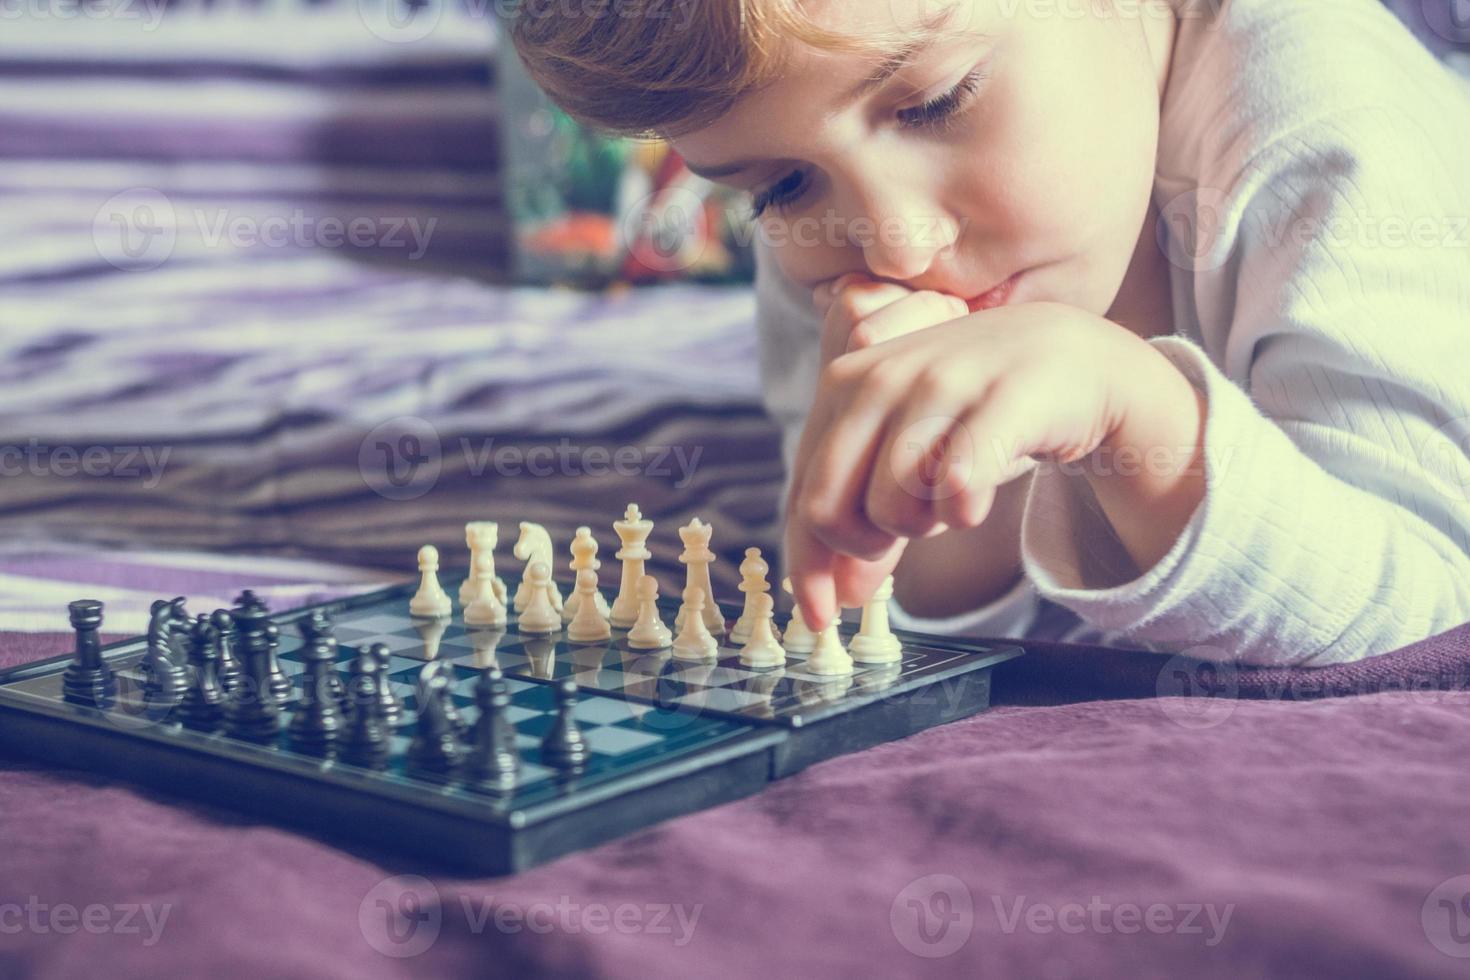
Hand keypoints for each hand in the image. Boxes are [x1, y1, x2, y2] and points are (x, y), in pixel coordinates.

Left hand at [785, 301, 1169, 628]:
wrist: (1076, 358)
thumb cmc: (979, 412)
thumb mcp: (909, 456)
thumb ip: (867, 517)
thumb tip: (838, 597)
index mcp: (844, 384)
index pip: (803, 493)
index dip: (806, 568)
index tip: (822, 618)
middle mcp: (881, 375)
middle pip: (828, 511)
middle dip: (865, 547)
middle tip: (911, 533)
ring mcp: (940, 382)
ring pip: (889, 507)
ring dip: (925, 525)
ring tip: (954, 494)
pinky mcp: (1003, 397)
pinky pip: (956, 486)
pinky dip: (963, 510)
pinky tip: (977, 497)